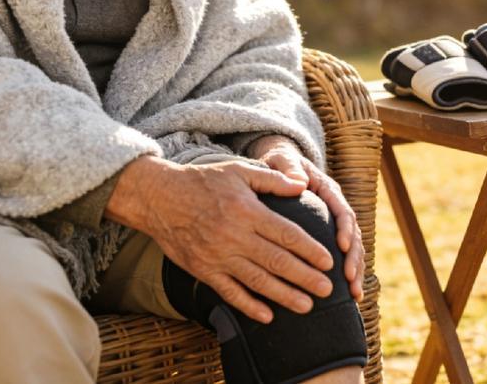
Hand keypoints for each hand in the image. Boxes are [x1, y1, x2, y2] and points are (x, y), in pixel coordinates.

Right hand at [105, 155, 335, 322]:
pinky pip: (229, 292)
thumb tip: (303, 184)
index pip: (286, 234)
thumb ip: (272, 179)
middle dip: (305, 277)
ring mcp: (217, 256)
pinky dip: (249, 306)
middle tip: (327, 289)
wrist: (159, 198)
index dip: (309, 249)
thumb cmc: (203, 181)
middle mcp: (234, 236)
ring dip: (284, 295)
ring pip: (257, 281)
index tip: (328, 261)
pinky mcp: (203, 271)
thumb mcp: (239, 171)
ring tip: (307, 306)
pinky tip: (268, 316)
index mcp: (247, 211)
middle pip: (277, 261)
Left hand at [246, 135, 365, 301]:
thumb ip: (289, 166)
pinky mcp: (330, 238)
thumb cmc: (280, 164)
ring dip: (356, 272)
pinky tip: (350, 297)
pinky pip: (344, 258)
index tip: (342, 247)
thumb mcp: (282, 159)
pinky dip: (349, 276)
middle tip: (349, 280)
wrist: (281, 167)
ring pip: (353, 250)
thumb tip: (299, 180)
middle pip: (353, 235)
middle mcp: (337, 209)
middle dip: (354, 258)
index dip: (345, 228)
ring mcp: (336, 225)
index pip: (342, 210)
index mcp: (328, 191)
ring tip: (354, 295)